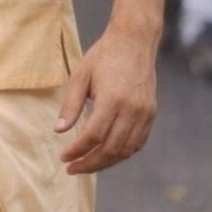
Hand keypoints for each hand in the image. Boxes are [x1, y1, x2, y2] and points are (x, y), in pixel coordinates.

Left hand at [55, 25, 159, 174]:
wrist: (134, 43)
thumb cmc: (104, 57)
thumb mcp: (80, 76)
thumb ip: (71, 106)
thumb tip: (60, 132)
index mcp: (112, 99)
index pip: (94, 136)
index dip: (78, 151)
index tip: (64, 158)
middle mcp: (132, 110)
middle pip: (111, 149)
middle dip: (90, 163)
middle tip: (72, 169)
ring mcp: (144, 114)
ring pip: (125, 150)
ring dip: (105, 162)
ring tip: (87, 164)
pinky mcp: (151, 114)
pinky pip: (137, 143)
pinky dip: (122, 153)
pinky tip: (107, 154)